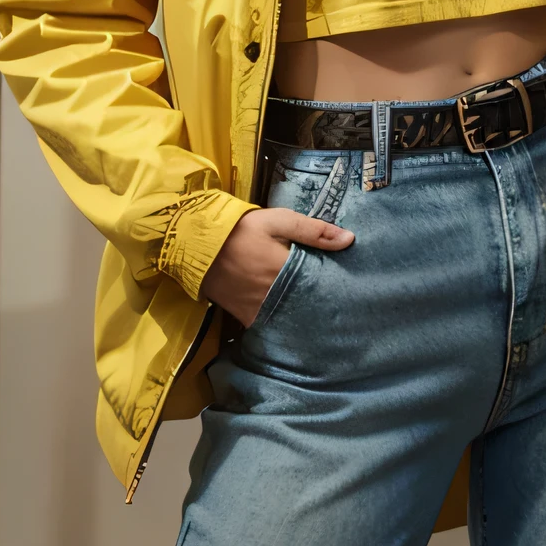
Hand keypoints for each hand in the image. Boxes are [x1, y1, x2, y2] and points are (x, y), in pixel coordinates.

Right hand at [199, 207, 354, 326]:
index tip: (349, 288)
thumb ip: (313, 230)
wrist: (196, 244)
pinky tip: (294, 318)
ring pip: (290, 318)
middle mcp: (274, 297)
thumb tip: (350, 240)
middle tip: (341, 303)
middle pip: (308, 306)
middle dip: (322, 305)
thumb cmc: (240, 229)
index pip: (322, 287)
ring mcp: (258, 310)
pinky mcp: (244, 317)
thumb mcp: (278, 221)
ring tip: (321, 311)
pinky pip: (270, 325)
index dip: (336, 288)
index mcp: (286, 271)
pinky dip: (282, 322)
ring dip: (303, 315)